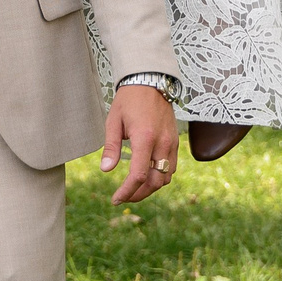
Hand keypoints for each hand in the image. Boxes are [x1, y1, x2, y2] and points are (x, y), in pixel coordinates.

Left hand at [100, 83, 179, 204]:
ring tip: (134, 189)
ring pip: (166, 177)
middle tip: (123, 197)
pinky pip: (172, 167)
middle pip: (155, 182)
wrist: (150, 81)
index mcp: (145, 137)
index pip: (139, 175)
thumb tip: (105, 170)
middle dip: (139, 194)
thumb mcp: (114, 121)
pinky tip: (148, 176)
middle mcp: (162, 143)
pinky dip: (160, 177)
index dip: (127, 191)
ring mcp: (172, 143)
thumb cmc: (129, 100)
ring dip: (151, 188)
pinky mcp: (176, 142)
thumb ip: (111, 146)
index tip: (115, 199)